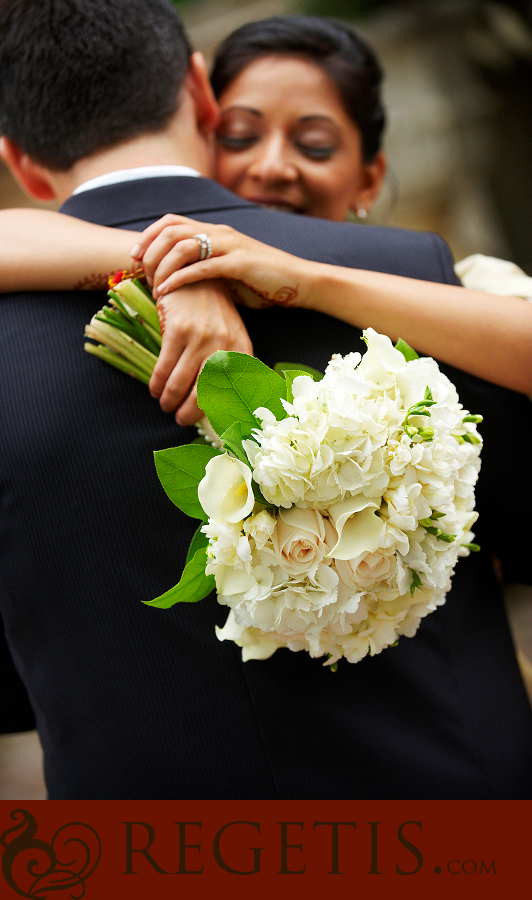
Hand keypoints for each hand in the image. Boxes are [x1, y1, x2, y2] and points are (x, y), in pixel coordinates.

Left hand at [131, 214, 308, 309]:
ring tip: (153, 286)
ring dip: (161, 267)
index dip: (148, 235)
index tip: (134, 256)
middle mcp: (220, 233)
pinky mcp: (239, 264)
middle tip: (140, 274)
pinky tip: (166, 292)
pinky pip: (201, 268)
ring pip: (183, 247)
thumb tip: (177, 283)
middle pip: (171, 231)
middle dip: (149, 252)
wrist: (298, 283)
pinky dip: (179, 279)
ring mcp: (230, 246)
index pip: (171, 221)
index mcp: (215, 231)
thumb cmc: (262, 282)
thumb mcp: (227, 272)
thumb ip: (205, 270)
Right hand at [150, 279, 252, 425]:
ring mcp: (201, 338)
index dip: (215, 412)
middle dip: (188, 413)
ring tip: (165, 405)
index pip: (230, 392)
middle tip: (179, 420)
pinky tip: (155, 389)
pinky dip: (157, 384)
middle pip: (204, 394)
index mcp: (241, 351)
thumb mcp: (229, 335)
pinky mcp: (179, 330)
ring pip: (180, 384)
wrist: (196, 274)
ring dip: (169, 401)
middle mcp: (224, 346)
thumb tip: (217, 402)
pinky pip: (164, 368)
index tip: (204, 422)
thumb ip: (228, 364)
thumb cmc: (212, 312)